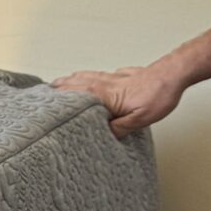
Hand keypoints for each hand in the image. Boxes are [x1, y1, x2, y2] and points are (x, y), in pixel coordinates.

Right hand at [52, 64, 187, 135]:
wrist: (172, 74)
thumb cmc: (158, 94)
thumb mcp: (138, 120)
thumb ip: (118, 129)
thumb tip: (102, 136)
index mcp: (102, 95)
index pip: (72, 97)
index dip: (56, 102)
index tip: (40, 107)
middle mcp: (101, 83)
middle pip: (71, 84)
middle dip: (55, 90)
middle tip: (38, 97)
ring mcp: (109, 77)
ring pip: (80, 77)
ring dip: (65, 82)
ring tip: (52, 86)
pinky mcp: (117, 75)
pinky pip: (92, 75)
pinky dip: (80, 77)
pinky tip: (79, 77)